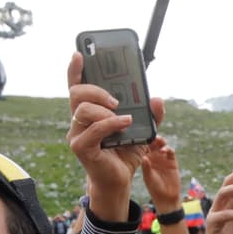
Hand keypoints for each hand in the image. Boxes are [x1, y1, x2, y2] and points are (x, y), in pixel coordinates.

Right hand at [66, 52, 165, 220]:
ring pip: (82, 110)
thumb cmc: (126, 153)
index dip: (75, 70)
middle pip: (76, 93)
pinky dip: (110, 124)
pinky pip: (92, 129)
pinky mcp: (80, 147)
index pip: (77, 87)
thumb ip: (151, 115)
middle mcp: (79, 121)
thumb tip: (157, 99)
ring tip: (123, 116)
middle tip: (116, 99)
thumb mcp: (143, 130)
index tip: (79, 53)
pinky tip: (124, 123)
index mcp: (89, 112)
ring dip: (104, 109)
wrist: (121, 180)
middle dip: (96, 89)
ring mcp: (77, 134)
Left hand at [140, 137, 183, 213]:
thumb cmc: (155, 188)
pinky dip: (168, 149)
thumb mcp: (148, 178)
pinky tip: (165, 150)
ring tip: (159, 141)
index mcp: (146, 159)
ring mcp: (163, 158)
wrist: (167, 197)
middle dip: (153, 138)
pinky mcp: (172, 161)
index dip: (143, 141)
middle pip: (153, 143)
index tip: (142, 136)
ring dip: (161, 141)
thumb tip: (144, 157)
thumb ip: (147, 168)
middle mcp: (154, 157)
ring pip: (162, 145)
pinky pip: (170, 152)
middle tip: (152, 135)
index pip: (144, 147)